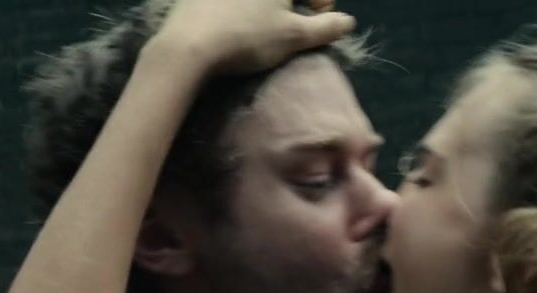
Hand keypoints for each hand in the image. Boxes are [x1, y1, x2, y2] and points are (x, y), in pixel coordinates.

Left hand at [156, 0, 355, 74]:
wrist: (188, 44)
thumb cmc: (248, 36)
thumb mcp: (294, 36)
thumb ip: (325, 28)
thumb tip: (348, 22)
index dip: (322, 2)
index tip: (320, 18)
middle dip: (296, 2)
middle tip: (295, 22)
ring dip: (270, 5)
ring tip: (268, 23)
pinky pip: (234, 0)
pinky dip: (244, 4)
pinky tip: (240, 20)